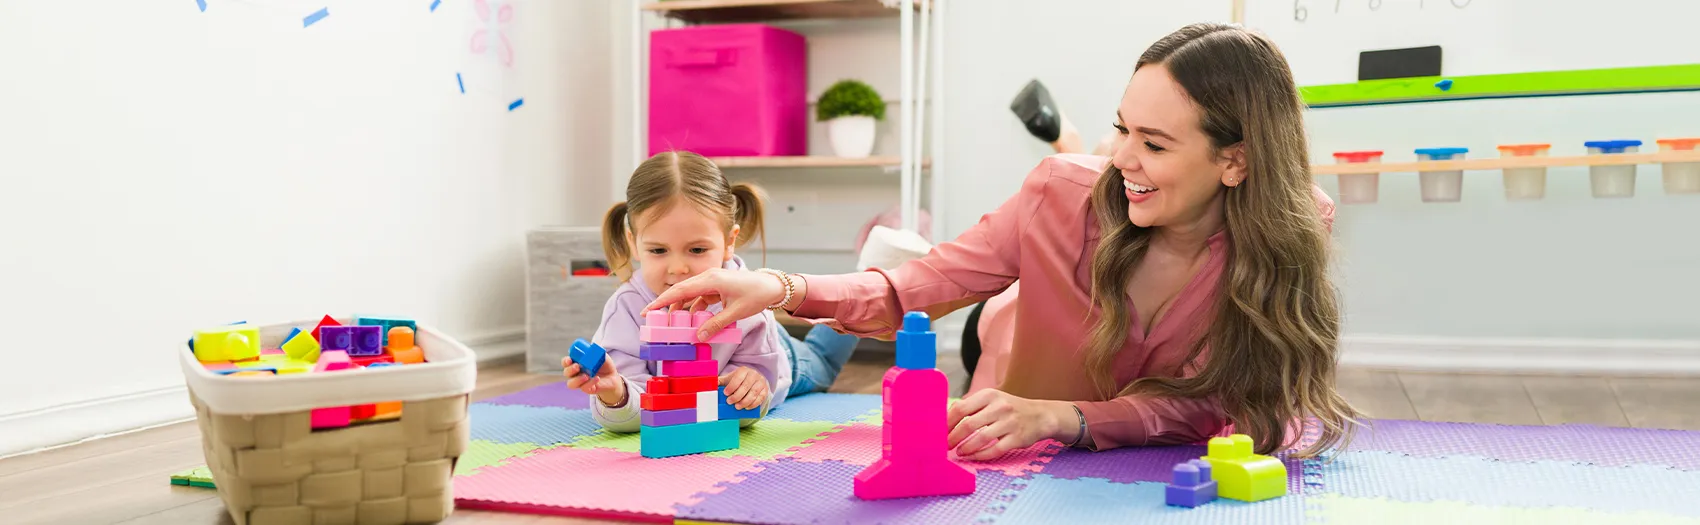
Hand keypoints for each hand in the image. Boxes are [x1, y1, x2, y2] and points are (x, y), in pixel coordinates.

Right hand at [562, 355, 625, 406]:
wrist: (613, 377)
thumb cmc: (604, 365)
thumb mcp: (602, 356)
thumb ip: (597, 352)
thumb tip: (593, 347)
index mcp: (576, 363)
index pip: (566, 362)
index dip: (565, 361)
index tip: (569, 360)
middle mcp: (575, 373)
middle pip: (566, 373)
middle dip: (570, 370)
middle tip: (577, 366)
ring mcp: (580, 382)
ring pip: (571, 383)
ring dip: (577, 379)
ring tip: (586, 376)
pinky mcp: (587, 389)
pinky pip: (584, 388)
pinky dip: (590, 382)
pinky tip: (597, 378)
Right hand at [644, 268, 792, 340]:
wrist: (773, 286)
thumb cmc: (757, 295)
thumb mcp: (736, 312)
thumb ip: (716, 324)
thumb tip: (699, 337)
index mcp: (711, 280)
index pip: (680, 291)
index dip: (662, 301)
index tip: (648, 311)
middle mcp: (708, 278)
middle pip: (681, 291)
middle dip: (666, 305)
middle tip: (651, 319)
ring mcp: (712, 282)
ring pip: (689, 295)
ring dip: (681, 309)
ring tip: (673, 325)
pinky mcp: (716, 288)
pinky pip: (700, 298)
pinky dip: (694, 310)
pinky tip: (692, 322)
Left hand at [719, 366, 769, 410]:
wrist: (753, 380)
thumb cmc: (738, 380)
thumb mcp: (729, 378)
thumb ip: (720, 381)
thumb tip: (710, 384)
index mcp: (744, 370)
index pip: (738, 378)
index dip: (732, 386)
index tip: (725, 393)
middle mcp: (754, 375)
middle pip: (746, 386)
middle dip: (737, 396)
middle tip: (730, 402)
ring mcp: (761, 382)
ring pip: (753, 393)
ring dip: (745, 401)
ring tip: (737, 407)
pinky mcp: (765, 390)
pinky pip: (760, 398)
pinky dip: (753, 404)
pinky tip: (746, 408)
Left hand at [946, 389, 1075, 460]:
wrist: (1041, 415)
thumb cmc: (1010, 409)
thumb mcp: (992, 400)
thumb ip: (971, 406)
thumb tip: (944, 419)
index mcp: (989, 395)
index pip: (961, 408)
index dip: (947, 423)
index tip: (939, 432)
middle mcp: (999, 407)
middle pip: (969, 424)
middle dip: (953, 438)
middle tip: (945, 446)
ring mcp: (1010, 423)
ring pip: (981, 438)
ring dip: (966, 448)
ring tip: (959, 452)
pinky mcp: (1017, 438)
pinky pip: (995, 450)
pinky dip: (981, 455)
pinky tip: (973, 456)